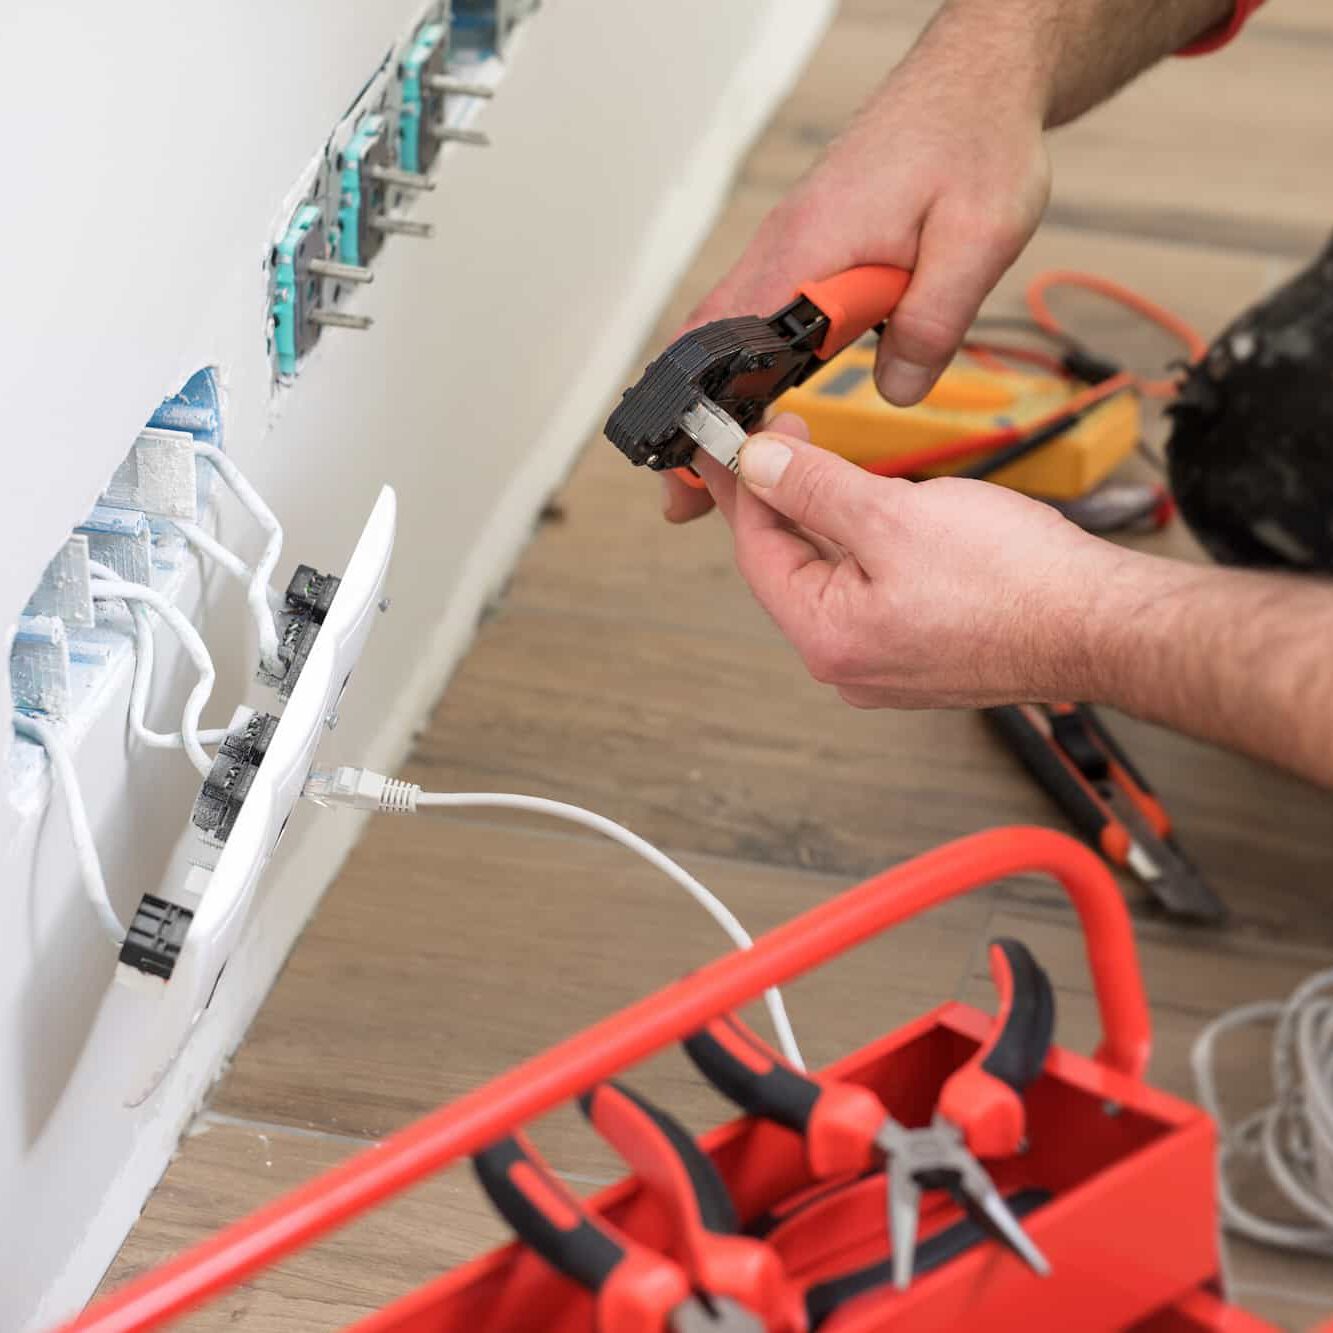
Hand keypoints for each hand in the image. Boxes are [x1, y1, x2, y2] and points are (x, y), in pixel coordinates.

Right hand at [663, 6, 1051, 524]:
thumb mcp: (979, 238)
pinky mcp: (808, 248)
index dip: (709, 416)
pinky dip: (745, 363)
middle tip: (682, 494)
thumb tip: (895, 390)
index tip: (699, 474)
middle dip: (690, 421)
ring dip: (716, 396)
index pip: (728, 346)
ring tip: (711, 461)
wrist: (977, 81)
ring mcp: (789, 247)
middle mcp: (782, 248)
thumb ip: (933, 322)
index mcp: (809, 250)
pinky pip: (759, 312)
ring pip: (727, 330)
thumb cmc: (976, 142)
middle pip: (706, 344)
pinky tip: (758, 398)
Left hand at [701, 415, 1125, 708]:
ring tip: (828, 464)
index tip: (737, 441)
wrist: (1103, 623)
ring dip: (826, 519)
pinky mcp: (921, 651)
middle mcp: (848, 662)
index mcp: (827, 637)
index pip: (757, 552)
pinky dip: (864, 547)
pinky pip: (870, 592)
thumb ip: (815, 488)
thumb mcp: (894, 515)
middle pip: (791, 567)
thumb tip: (759, 465)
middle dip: (783, 499)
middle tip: (781, 438)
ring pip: (833, 577)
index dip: (744, 487)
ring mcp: (885, 663)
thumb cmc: (1016, 582)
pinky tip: (874, 511)